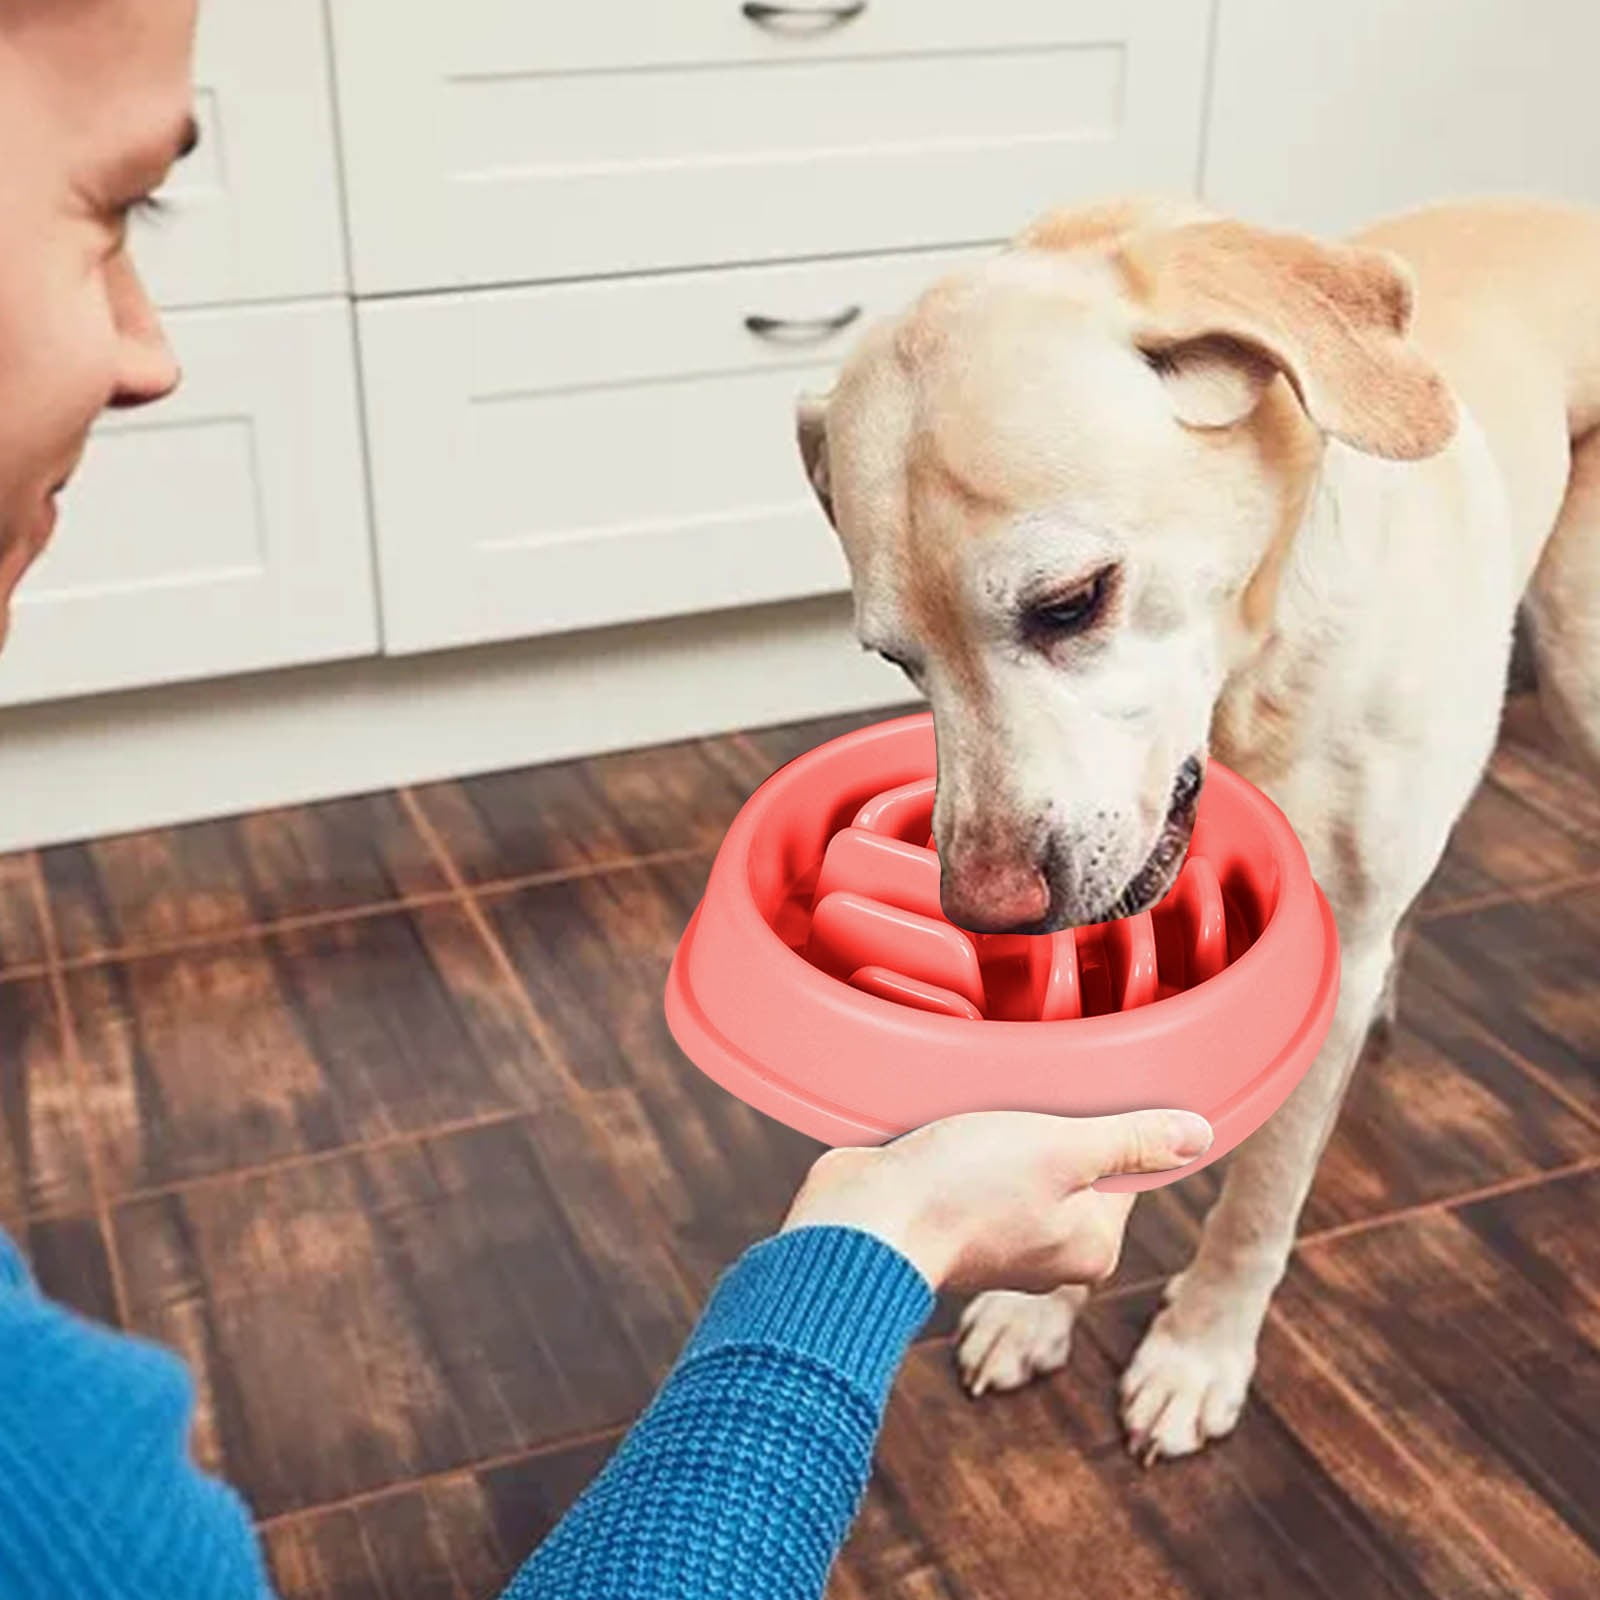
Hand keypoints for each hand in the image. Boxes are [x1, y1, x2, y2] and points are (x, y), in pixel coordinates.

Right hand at [781, 1108, 1211, 1293]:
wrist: (860, 1224)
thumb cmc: (964, 1191)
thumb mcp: (1060, 1149)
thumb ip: (1130, 1141)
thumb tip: (1199, 1136)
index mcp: (1090, 1247)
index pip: (1123, 1167)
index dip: (1100, 1121)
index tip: (1069, 1100)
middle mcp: (1048, 1252)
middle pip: (1070, 1162)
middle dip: (1046, 1123)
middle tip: (1021, 1100)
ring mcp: (996, 1238)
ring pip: (1019, 1161)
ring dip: (1002, 1128)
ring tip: (979, 1112)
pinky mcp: (950, 1218)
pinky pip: (973, 1168)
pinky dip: (963, 1142)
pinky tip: (946, 1126)